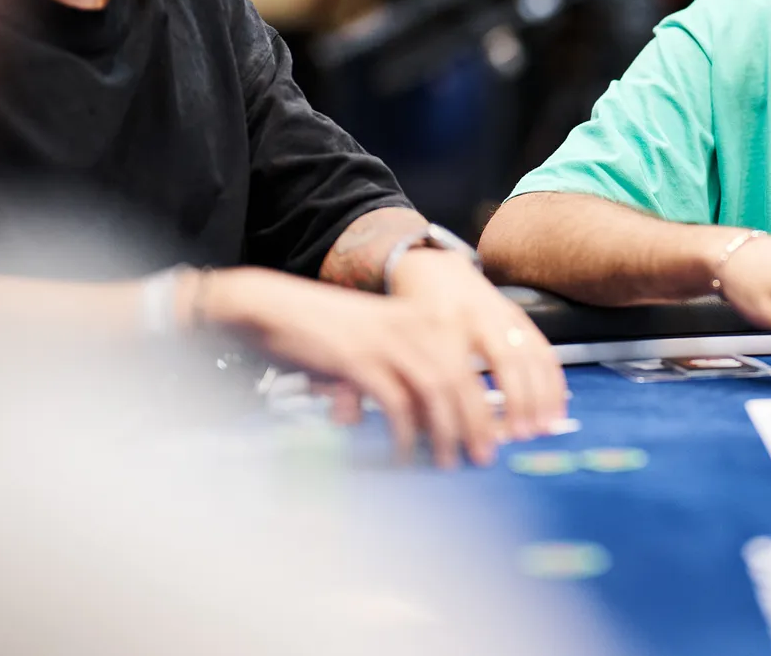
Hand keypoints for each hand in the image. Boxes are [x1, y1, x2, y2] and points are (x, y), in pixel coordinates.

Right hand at [203, 267, 505, 467]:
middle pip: (461, 379)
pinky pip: (395, 403)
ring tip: (446, 462)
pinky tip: (402, 455)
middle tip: (482, 456)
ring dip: (445, 432)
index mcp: (423, 318)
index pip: (470, 363)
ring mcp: (387, 340)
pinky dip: (403, 433)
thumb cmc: (326, 334)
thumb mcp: (376, 346)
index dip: (488, 401)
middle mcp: (413, 325)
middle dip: (477, 423)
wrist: (274, 308)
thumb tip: (431, 423)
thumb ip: (406, 377)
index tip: (497, 433)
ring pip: (435, 391)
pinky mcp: (359, 359)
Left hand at [388, 249, 567, 444]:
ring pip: (528, 353)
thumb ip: (417, 386)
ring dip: (540, 394)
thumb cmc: (413, 318)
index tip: (477, 446)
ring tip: (541, 428)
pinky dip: (553, 379)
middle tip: (519, 436)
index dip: (470, 414)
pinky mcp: (519, 315)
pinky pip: (542, 347)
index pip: (459, 375)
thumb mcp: (406, 347)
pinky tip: (555, 407)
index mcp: (439, 324)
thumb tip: (435, 437)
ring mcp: (501, 312)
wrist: (433, 269)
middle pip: (504, 361)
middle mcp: (474, 315)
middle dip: (516, 402)